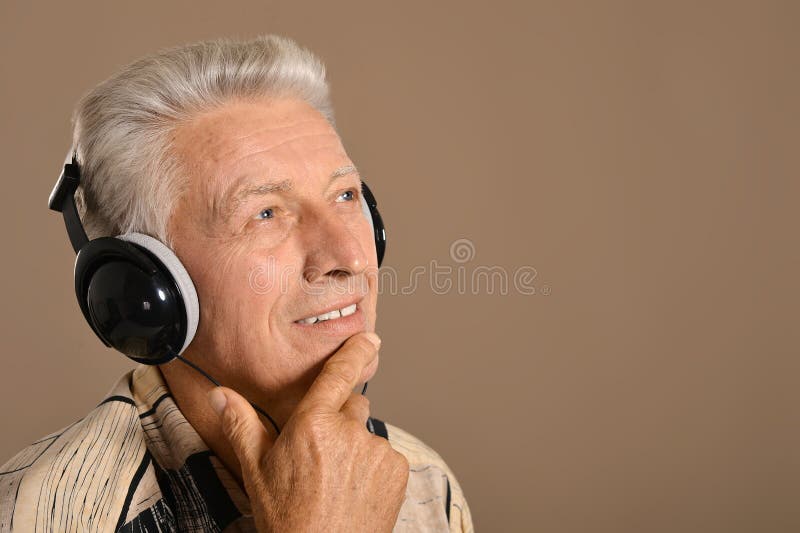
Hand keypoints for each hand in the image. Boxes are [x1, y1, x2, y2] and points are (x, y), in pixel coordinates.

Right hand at [208, 332, 408, 531]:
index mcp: (312, 425)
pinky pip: (385, 455)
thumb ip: (242, 425)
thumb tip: (221, 394)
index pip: (338, 375)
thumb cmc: (287, 517)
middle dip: (339, 421)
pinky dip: (373, 467)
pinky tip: (355, 489)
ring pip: (366, 434)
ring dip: (356, 447)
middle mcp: (349, 432)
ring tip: (336, 480)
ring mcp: (376, 451)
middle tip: (321, 455)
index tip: (368, 338)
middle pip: (351, 407)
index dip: (354, 352)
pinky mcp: (396, 470)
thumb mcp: (256, 470)